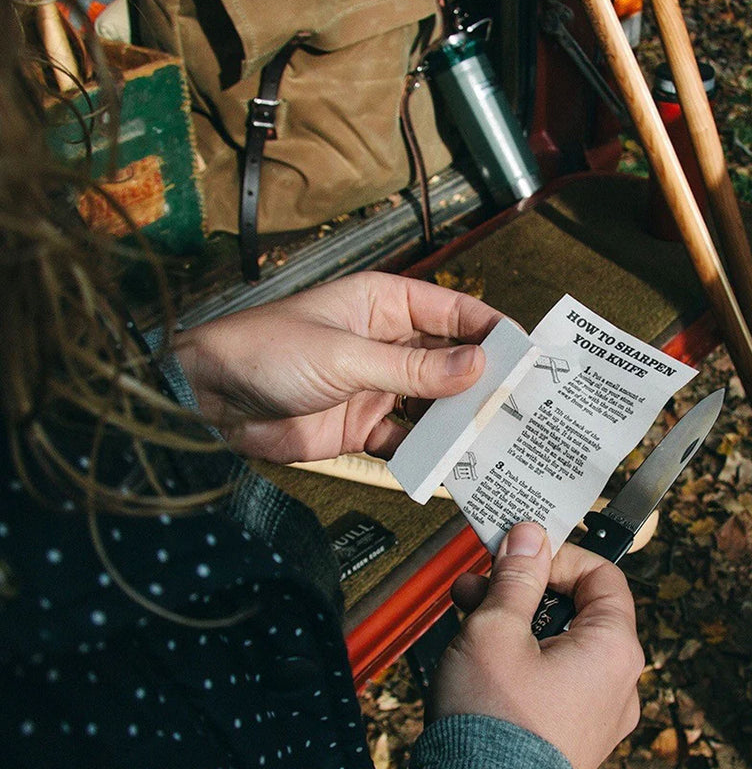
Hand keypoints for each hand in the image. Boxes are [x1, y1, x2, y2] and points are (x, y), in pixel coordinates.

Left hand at [172, 272, 502, 462]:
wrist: (207, 400)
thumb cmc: (264, 352)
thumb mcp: (346, 355)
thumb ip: (413, 367)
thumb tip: (476, 365)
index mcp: (383, 305)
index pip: (453, 310)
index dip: (491, 329)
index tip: (526, 352)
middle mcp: (386, 342)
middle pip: (449, 358)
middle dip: (483, 379)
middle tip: (523, 400)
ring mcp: (375, 385)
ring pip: (433, 401)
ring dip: (460, 418)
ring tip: (498, 435)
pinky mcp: (360, 425)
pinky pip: (405, 439)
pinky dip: (426, 452)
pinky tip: (450, 463)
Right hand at [431, 522, 644, 768]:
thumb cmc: (493, 723)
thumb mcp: (496, 630)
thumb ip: (516, 578)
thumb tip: (529, 537)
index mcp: (614, 650)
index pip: (603, 576)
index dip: (558, 557)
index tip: (518, 554)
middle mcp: (618, 684)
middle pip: (579, 611)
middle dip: (526, 590)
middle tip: (480, 583)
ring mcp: (598, 716)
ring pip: (562, 647)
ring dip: (517, 624)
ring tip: (467, 617)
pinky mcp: (573, 739)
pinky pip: (556, 682)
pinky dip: (524, 661)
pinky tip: (481, 658)